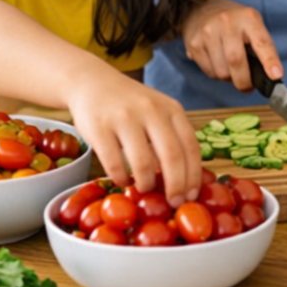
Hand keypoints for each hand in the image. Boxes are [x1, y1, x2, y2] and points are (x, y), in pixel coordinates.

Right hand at [68, 77, 200, 207]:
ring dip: (146, 184)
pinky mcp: (100, 127)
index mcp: (172, 108)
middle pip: (172, 156)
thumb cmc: (131, 105)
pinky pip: (114, 163)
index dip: (193, 175)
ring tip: (145, 189)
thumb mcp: (159, 112)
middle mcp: (151, 111)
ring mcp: (125, 118)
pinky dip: (121, 178)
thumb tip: (185, 181)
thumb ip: (172, 138)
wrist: (93, 83)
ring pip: (143, 162)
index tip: (192, 196)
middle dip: (176, 186)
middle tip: (174, 204)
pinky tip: (123, 181)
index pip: (191, 146)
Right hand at [181, 0, 281, 91]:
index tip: (276, 75)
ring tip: (231, 67)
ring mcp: (208, 32)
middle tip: (248, 87)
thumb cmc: (235, 23)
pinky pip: (209, 72)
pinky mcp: (194, 44)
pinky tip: (217, 62)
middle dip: (244, 81)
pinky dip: (217, 74)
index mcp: (249, 18)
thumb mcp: (252, 26)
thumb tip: (270, 77)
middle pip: (236, 61)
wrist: (202, 10)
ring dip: (229, 78)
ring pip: (222, 72)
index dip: (270, 60)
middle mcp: (227, 22)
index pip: (262, 41)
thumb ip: (261, 48)